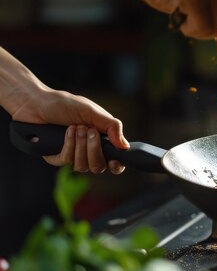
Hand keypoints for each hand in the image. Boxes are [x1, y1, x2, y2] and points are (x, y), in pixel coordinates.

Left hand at [11, 88, 128, 173]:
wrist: (37, 103)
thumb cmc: (65, 104)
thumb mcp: (93, 112)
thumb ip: (112, 127)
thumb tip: (125, 146)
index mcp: (101, 140)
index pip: (113, 161)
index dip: (116, 165)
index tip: (114, 160)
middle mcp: (88, 151)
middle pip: (99, 167)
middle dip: (94, 149)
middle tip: (89, 131)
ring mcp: (73, 155)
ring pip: (83, 166)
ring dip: (80, 145)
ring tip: (76, 128)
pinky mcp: (57, 158)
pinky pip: (67, 161)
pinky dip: (68, 144)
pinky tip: (66, 132)